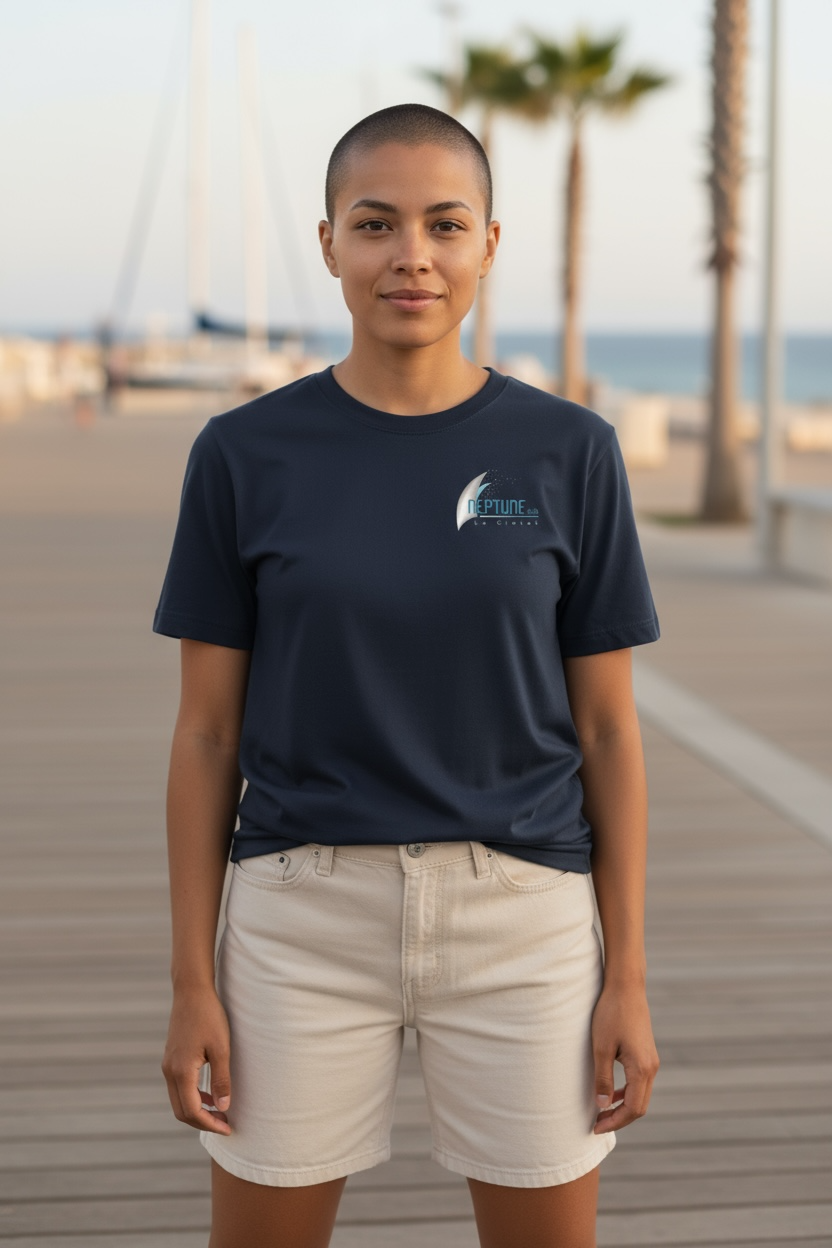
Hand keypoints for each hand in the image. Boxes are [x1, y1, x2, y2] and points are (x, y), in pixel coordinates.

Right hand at [161, 985, 232, 1135]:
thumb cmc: (209, 1016)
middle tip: (225, 1124)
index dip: (210, 1124)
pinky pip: (178, 1087)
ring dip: (197, 1110)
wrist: (191, 991)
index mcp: (181, 1071)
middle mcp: (170, 1071)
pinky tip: (210, 1094)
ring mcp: (168, 1065)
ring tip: (220, 1112)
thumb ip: (222, 1079)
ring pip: (178, 1100)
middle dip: (202, 1122)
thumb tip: (223, 1107)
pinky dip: (192, 1097)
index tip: (228, 1128)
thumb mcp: (221, 1048)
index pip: (192, 1111)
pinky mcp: (171, 1058)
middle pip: (182, 1111)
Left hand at [591, 981, 658, 1133]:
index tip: (596, 1127)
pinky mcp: (647, 1054)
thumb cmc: (611, 1014)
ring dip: (623, 1107)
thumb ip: (602, 1078)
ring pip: (641, 1095)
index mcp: (641, 1069)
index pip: (632, 1109)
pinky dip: (627, 1093)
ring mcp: (651, 1061)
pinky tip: (611, 1092)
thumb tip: (602, 1105)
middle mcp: (651, 1068)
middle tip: (597, 1124)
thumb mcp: (601, 1048)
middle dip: (619, 1119)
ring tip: (602, 1112)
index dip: (614, 1122)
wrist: (626, 987)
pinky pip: (640, 1082)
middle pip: (639, 1106)